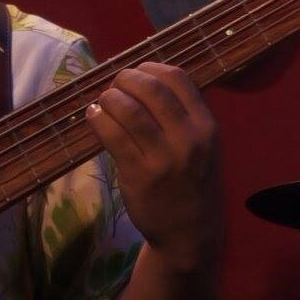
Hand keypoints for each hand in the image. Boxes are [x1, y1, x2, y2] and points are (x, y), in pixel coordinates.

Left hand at [85, 62, 222, 270]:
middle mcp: (189, 138)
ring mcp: (164, 157)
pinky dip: (97, 119)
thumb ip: (180, 115)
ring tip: (103, 102)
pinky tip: (93, 116)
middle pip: (151, 89)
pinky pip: (112, 136)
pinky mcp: (139, 175)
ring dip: (109, 98)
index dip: (151, 67)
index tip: (137, 72)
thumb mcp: (202, 145)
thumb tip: (139, 78)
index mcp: (206, 125)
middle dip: (126, 79)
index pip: (178, 78)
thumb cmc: (191, 182)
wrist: (190, 232)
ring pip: (130, 110)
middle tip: (114, 85)